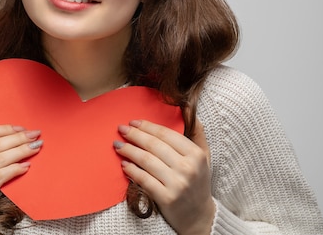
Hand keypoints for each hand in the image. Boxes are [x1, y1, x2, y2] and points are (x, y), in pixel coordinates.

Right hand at [0, 125, 42, 234]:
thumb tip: (6, 131)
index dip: (5, 128)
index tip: (23, 128)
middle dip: (18, 139)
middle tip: (35, 135)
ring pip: (0, 159)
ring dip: (21, 152)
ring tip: (35, 148)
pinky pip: (0, 176)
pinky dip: (15, 169)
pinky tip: (26, 167)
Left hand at [114, 119, 213, 234]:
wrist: (199, 216)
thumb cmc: (198, 181)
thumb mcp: (204, 156)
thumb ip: (197, 133)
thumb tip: (187, 108)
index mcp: (196, 154)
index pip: (166, 134)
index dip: (147, 126)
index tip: (133, 122)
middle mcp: (188, 167)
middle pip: (154, 145)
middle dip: (134, 135)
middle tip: (121, 129)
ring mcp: (177, 183)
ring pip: (146, 160)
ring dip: (128, 150)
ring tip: (118, 145)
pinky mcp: (166, 198)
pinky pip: (144, 179)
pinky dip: (132, 170)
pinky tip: (124, 164)